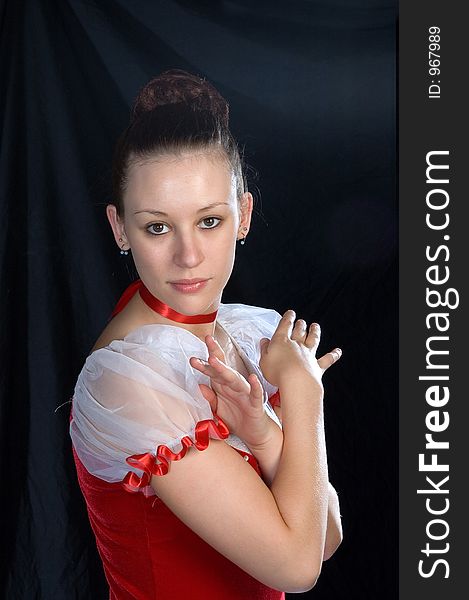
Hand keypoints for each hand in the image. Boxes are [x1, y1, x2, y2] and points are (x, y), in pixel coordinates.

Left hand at [189, 335, 274, 449]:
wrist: (254, 435)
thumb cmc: (237, 418)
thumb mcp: (218, 409)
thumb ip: (209, 398)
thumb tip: (199, 385)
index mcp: (223, 385)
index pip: (213, 370)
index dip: (203, 362)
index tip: (192, 357)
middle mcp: (234, 386)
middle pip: (223, 367)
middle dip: (214, 354)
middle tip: (207, 340)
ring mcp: (245, 393)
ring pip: (234, 378)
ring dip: (225, 369)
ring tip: (214, 359)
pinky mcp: (255, 404)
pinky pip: (255, 393)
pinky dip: (255, 386)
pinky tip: (253, 378)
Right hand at [259, 310, 341, 388]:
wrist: (297, 381)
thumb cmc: (278, 371)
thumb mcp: (264, 360)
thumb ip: (265, 350)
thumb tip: (264, 341)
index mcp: (282, 341)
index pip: (285, 325)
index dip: (288, 318)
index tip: (290, 313)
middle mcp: (297, 345)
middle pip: (300, 331)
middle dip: (300, 324)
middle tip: (301, 321)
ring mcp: (309, 354)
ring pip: (313, 339)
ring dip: (315, 332)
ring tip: (315, 326)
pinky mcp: (317, 366)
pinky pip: (327, 359)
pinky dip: (333, 355)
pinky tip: (338, 351)